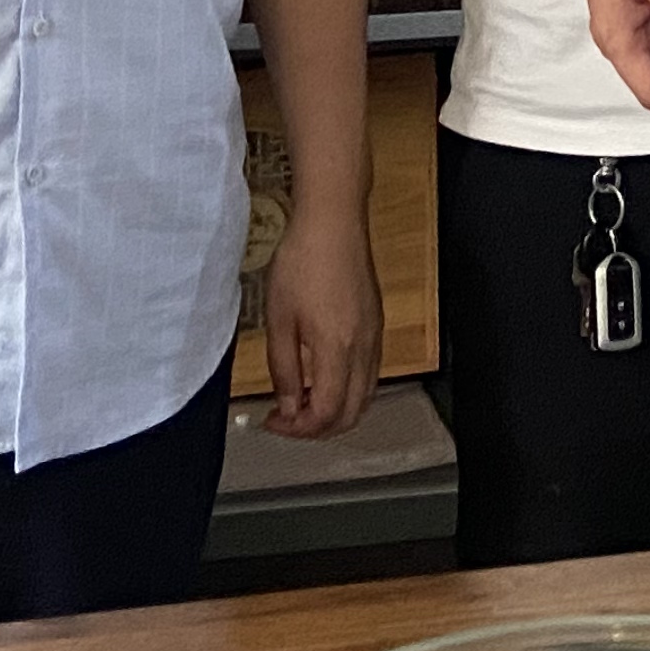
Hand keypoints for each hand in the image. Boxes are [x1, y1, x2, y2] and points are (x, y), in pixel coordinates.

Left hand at [255, 195, 383, 440]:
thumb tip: (288, 407)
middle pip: (353, 413)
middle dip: (319, 428)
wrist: (333, 221)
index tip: (273, 421)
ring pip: (366, 396)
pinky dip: (348, 390)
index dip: (299, 429)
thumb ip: (284, 369)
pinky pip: (369, 373)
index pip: (327, 413)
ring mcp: (375, 336)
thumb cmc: (302, 261)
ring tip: (302, 401)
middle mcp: (364, 347)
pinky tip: (322, 377)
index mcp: (338, 348)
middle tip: (287, 420)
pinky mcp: (376, 324)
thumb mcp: (279, 319)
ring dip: (336, 410)